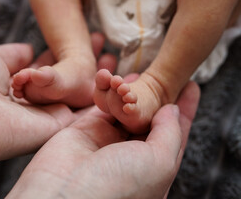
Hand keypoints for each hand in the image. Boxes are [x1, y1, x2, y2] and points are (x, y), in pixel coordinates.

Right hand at [7, 81, 199, 198]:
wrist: (67, 191)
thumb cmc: (119, 183)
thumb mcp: (159, 161)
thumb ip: (169, 133)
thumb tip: (171, 110)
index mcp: (153, 167)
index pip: (174, 134)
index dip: (184, 111)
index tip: (191, 87)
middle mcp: (131, 155)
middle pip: (149, 119)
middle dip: (158, 96)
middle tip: (167, 74)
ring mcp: (107, 141)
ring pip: (126, 110)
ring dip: (134, 91)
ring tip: (144, 72)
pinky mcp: (86, 130)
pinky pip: (102, 105)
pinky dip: (110, 91)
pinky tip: (120, 77)